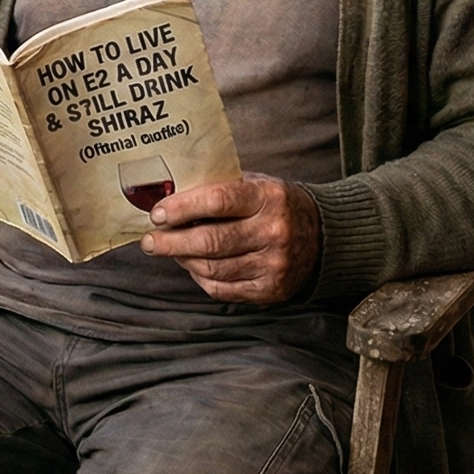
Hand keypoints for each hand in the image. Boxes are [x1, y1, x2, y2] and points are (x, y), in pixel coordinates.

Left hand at [138, 175, 321, 306]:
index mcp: (268, 198)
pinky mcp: (271, 290)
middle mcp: (273, 232)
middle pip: (210, 241)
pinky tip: (193, 266)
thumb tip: (169, 195)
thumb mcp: (256, 184)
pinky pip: (223, 289)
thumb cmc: (277, 205)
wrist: (324, 236)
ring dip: (183, 260)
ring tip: (170, 250)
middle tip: (149, 241)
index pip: (217, 201)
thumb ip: (219, 188)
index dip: (182, 208)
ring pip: (213, 268)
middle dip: (171, 242)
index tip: (157, 213)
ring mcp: (273, 264)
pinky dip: (201, 278)